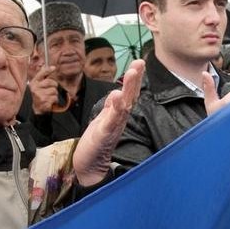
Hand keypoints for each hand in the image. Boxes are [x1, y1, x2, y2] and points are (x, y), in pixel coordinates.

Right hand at [29, 65, 58, 114]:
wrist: (37, 108)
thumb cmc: (40, 95)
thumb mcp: (39, 85)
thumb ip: (43, 76)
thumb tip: (49, 66)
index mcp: (34, 83)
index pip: (41, 74)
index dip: (48, 70)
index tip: (54, 67)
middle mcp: (35, 88)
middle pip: (51, 82)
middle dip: (54, 86)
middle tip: (51, 90)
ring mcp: (39, 95)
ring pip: (54, 91)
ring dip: (54, 95)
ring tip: (49, 97)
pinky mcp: (44, 101)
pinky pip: (55, 98)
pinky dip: (55, 100)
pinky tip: (50, 101)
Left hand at [73, 59, 144, 185]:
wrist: (89, 166)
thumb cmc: (96, 143)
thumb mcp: (102, 119)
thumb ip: (110, 106)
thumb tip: (116, 91)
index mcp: (118, 113)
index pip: (129, 93)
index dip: (135, 78)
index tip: (140, 62)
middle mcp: (119, 119)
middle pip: (131, 96)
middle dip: (135, 79)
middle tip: (140, 63)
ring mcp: (114, 126)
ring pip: (124, 104)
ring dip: (129, 89)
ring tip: (132, 73)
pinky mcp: (105, 134)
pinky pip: (112, 119)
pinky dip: (116, 108)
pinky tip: (118, 97)